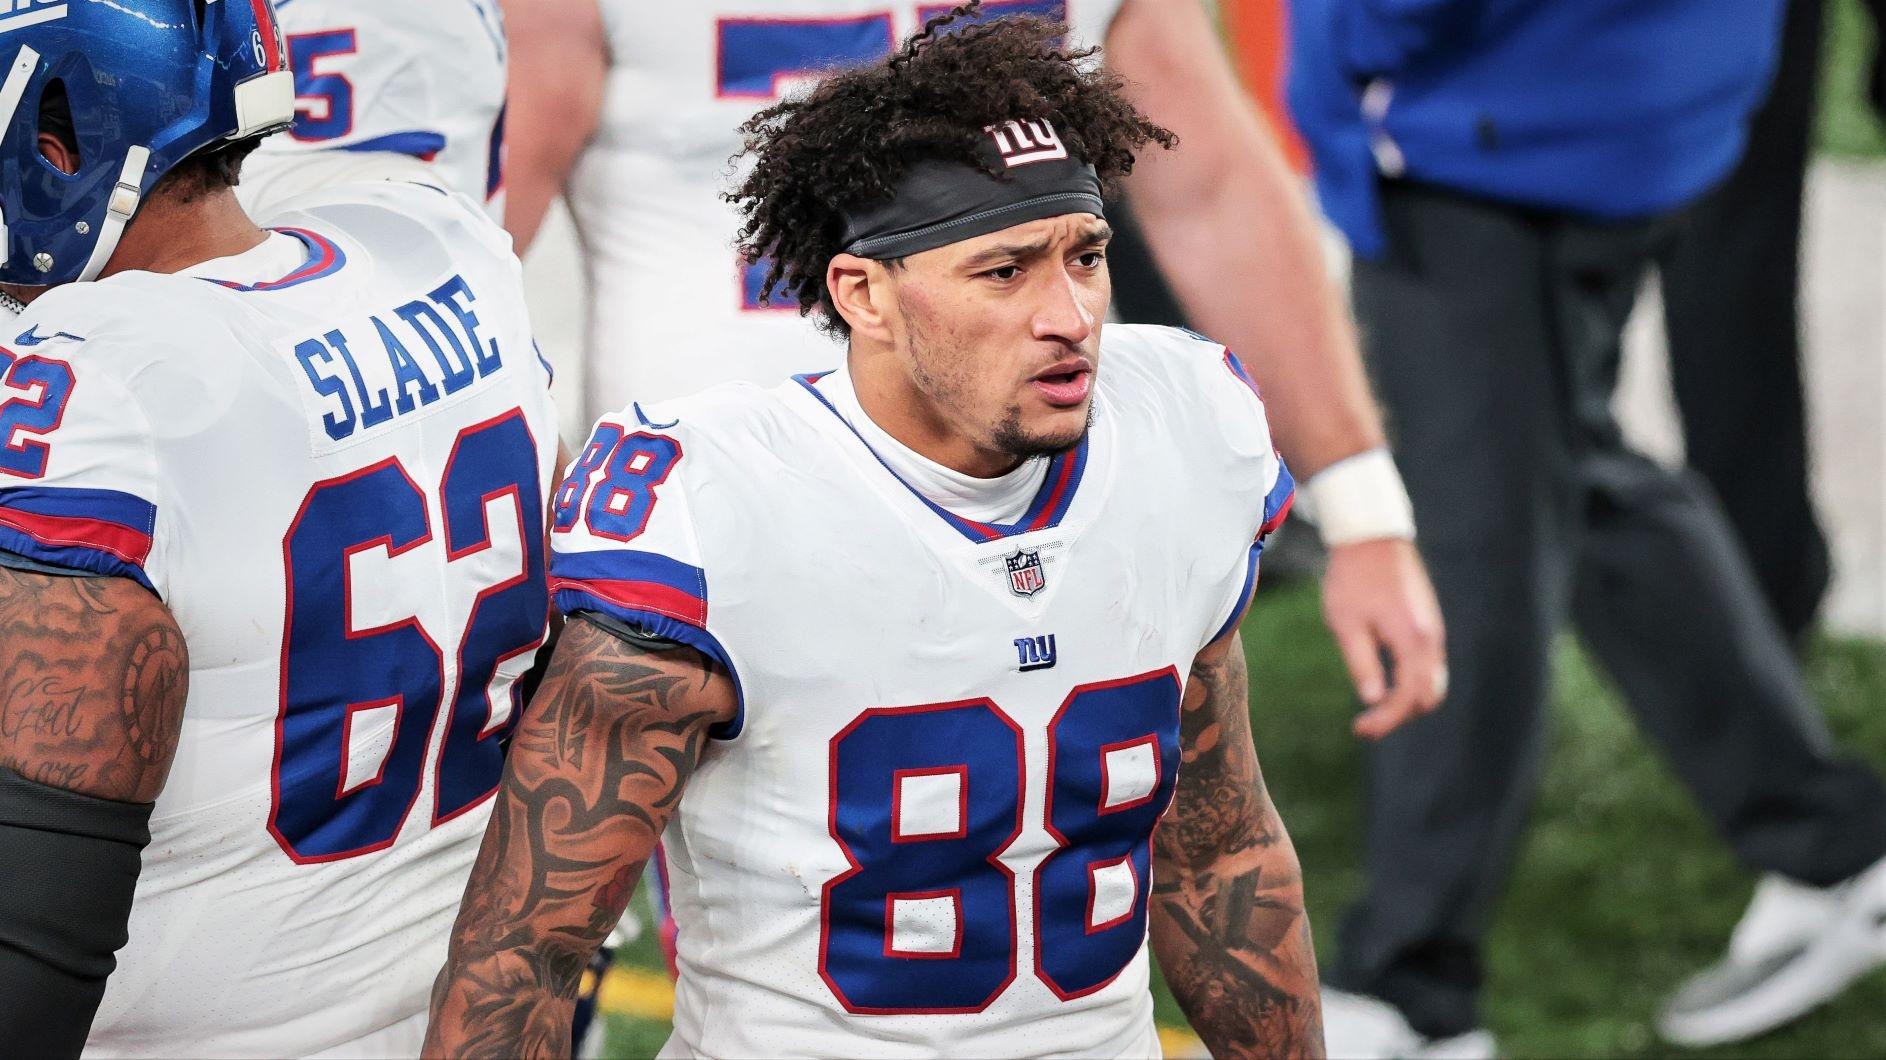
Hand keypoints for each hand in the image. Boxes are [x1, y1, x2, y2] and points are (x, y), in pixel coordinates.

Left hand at [1320, 537, 1446, 739]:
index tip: (1360, 729)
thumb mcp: (1346, 624)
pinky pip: (1429, 665)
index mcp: (1412, 640)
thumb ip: (1362, 665)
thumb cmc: (1352, 579)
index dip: (1386, 720)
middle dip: (1399, 715)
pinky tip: (1387, 683)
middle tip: (1366, 723)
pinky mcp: (1429, 623)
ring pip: (1433, 681)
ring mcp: (1433, 630)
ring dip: (1408, 701)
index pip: (1408, 697)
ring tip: (1374, 708)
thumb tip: (1374, 702)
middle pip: (1428, 696)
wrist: (1371, 536)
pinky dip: (1412, 682)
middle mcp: (1431, 638)